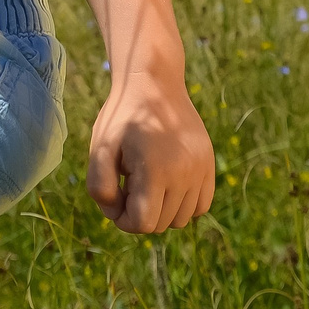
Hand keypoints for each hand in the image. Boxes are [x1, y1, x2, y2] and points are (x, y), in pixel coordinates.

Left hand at [85, 71, 214, 232]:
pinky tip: (167, 183)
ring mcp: (201, 170)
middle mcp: (184, 174)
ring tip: (147, 180)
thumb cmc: (122, 117)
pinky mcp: (209, 165)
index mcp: (155, 170)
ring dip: (162, 210)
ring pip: (182, 219)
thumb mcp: (100, 148)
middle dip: (140, 212)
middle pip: (161, 224)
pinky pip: (201, 205)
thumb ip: (99, 188)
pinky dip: (184, 203)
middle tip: (128, 182)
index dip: (123, 218)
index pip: (143, 224)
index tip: (116, 194)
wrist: (153, 83)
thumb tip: (117, 214)